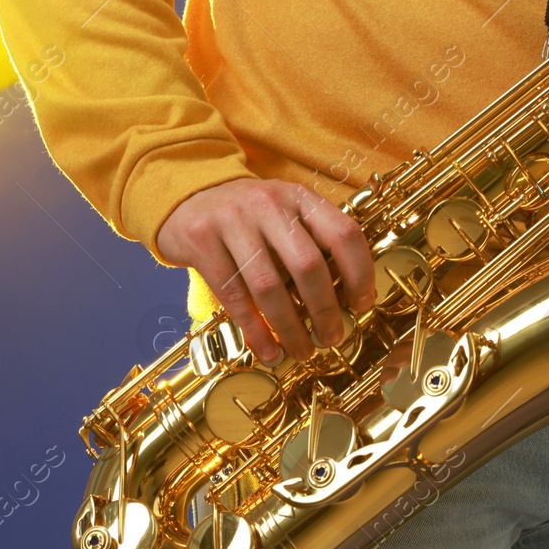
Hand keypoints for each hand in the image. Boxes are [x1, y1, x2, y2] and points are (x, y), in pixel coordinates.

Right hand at [156, 178, 376, 364]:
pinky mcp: (201, 241)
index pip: (343, 233)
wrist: (187, 197)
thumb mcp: (285, 214)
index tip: (361, 305)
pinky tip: (267, 349)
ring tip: (302, 351)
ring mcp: (232, 221)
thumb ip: (312, 241)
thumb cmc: (248, 216)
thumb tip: (346, 297)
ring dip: (290, 327)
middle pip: (308, 264)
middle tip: (331, 337)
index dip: (359, 273)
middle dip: (324, 310)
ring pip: (269, 286)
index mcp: (300, 197)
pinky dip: (255, 329)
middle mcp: (269, 204)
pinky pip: (233, 295)